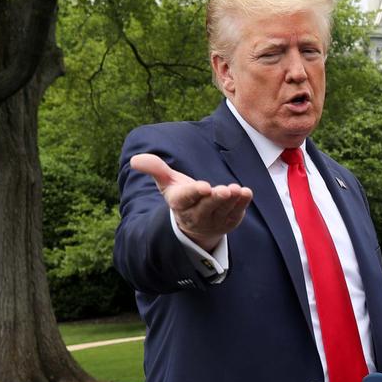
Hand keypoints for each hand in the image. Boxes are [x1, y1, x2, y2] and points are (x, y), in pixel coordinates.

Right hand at [130, 153, 252, 247]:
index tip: (204, 187)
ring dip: (231, 201)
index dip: (195, 193)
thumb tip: (135, 159)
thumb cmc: (182, 196)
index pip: (186, 198)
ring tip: (237, 190)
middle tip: (225, 190)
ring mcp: (214, 220)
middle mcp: (196, 215)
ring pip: (223, 211)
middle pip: (206, 207)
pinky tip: (246, 193)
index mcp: (180, 203)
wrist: (195, 222)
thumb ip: (155, 169)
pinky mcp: (229, 221)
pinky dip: (242, 204)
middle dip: (215, 199)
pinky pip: (236, 213)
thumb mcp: (167, 182)